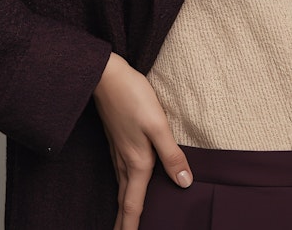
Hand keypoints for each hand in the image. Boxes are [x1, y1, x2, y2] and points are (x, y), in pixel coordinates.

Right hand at [93, 52, 192, 229]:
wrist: (106, 76)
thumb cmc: (133, 97)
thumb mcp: (158, 125)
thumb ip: (172, 155)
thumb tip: (184, 183)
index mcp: (136, 162)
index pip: (133, 206)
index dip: (131, 228)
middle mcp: (124, 162)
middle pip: (124, 202)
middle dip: (124, 224)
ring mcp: (118, 151)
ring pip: (121, 189)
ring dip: (123, 209)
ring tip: (125, 222)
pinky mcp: (116, 141)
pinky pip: (119, 174)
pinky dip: (122, 190)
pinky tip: (126, 186)